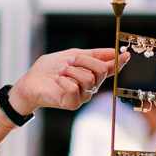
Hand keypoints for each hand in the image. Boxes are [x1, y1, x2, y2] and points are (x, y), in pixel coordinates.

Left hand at [10, 47, 128, 114]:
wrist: (30, 82)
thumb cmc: (48, 69)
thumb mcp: (71, 55)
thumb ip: (92, 54)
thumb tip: (115, 52)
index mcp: (91, 73)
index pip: (110, 69)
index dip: (119, 61)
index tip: (126, 54)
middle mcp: (90, 86)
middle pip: (101, 70)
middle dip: (84, 60)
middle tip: (70, 60)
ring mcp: (83, 96)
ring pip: (89, 79)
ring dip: (72, 70)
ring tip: (60, 72)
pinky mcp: (72, 104)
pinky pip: (75, 89)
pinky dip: (64, 81)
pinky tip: (57, 81)